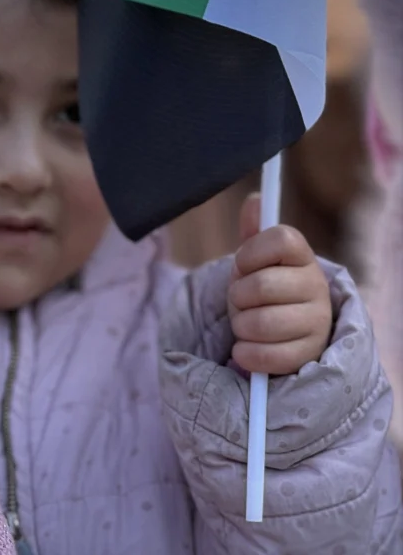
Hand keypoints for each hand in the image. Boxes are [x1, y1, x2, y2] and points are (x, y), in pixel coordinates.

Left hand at [227, 193, 332, 375]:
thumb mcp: (256, 261)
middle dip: (237, 295)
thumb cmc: (264, 292)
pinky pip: (265, 355)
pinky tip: (246, 348)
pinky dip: (245, 353)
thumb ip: (254, 233)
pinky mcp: (307, 355)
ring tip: (246, 323)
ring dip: (240, 325)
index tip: (243, 265)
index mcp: (303, 257)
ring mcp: (316, 322)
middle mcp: (317, 287)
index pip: (282, 239)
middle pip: (262, 285)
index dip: (252, 252)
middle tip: (241, 300)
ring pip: (260, 322)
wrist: (282, 334)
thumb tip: (254, 199)